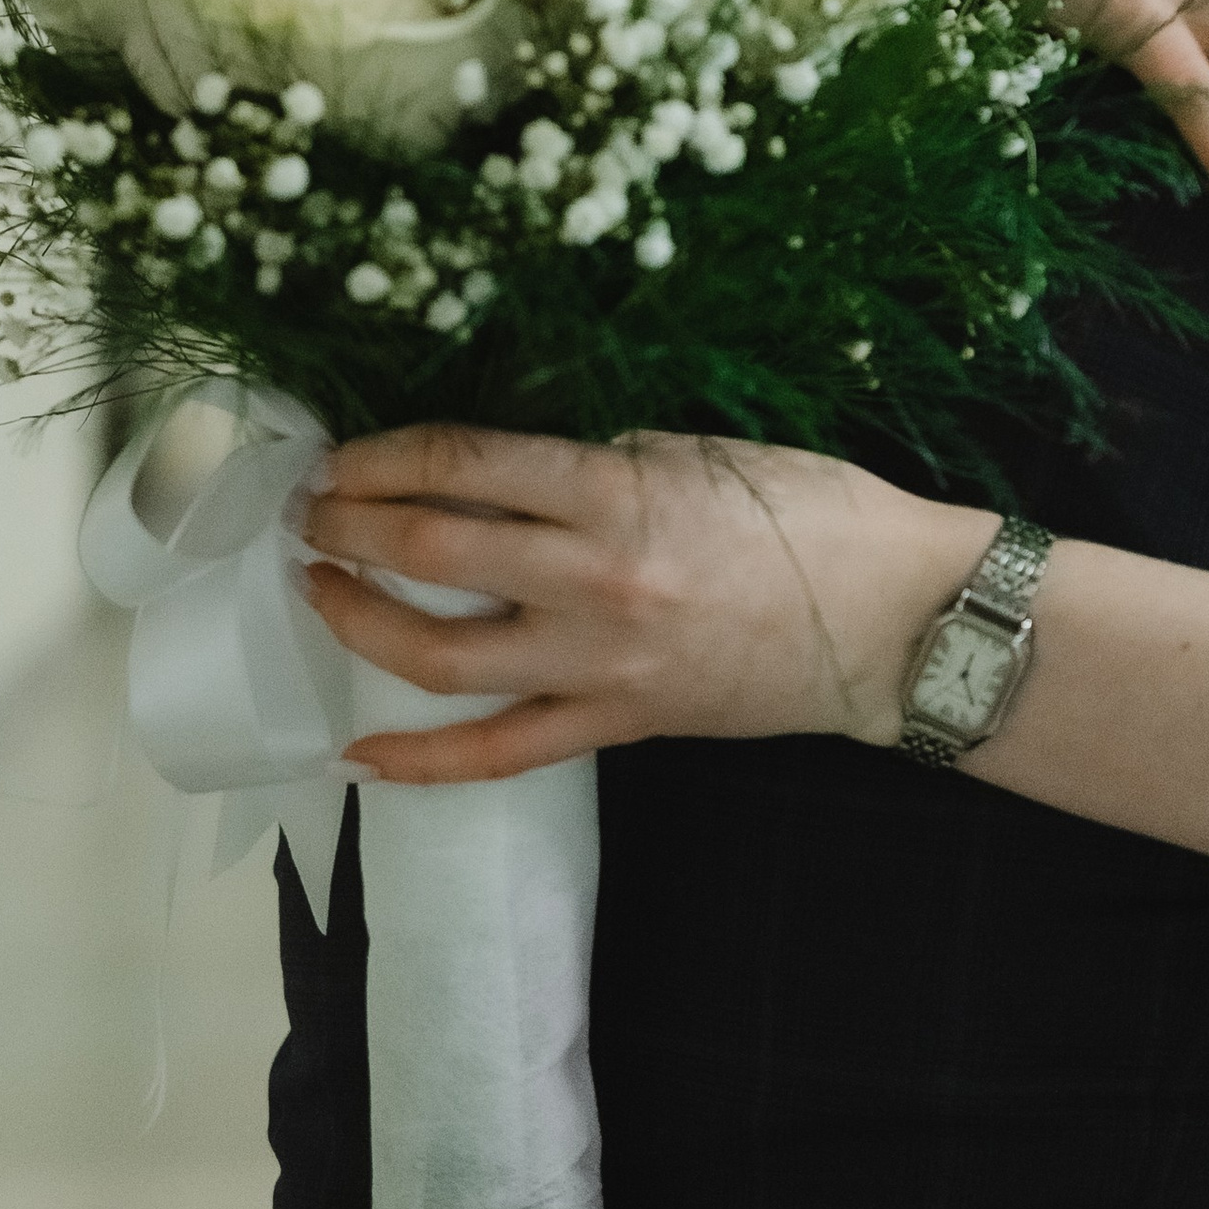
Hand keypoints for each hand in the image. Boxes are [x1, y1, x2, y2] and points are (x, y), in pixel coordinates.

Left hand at [306, 423, 990, 785]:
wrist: (897, 619)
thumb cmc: (818, 513)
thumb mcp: (705, 450)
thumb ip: (604, 462)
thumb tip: (516, 476)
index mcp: (618, 493)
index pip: (464, 465)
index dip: (383, 456)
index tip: (341, 456)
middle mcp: (593, 580)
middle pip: (432, 550)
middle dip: (351, 526)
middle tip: (311, 513)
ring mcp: (598, 664)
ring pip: (440, 654)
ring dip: (361, 620)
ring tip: (319, 591)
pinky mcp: (616, 724)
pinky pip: (498, 752)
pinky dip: (420, 758)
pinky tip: (360, 751)